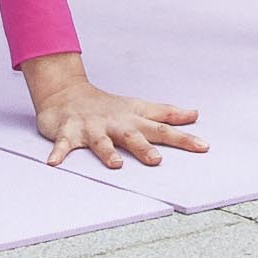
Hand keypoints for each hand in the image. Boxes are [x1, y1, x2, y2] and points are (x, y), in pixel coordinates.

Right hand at [18, 53, 207, 169]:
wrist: (66, 92)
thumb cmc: (107, 106)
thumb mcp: (138, 107)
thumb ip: (166, 113)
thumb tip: (195, 114)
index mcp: (132, 120)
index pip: (162, 129)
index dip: (183, 138)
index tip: (203, 147)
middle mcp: (114, 123)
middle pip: (132, 136)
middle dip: (144, 148)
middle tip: (157, 160)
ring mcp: (91, 127)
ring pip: (100, 141)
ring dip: (107, 152)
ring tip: (115, 165)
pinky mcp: (68, 131)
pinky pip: (63, 144)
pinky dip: (58, 152)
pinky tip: (54, 163)